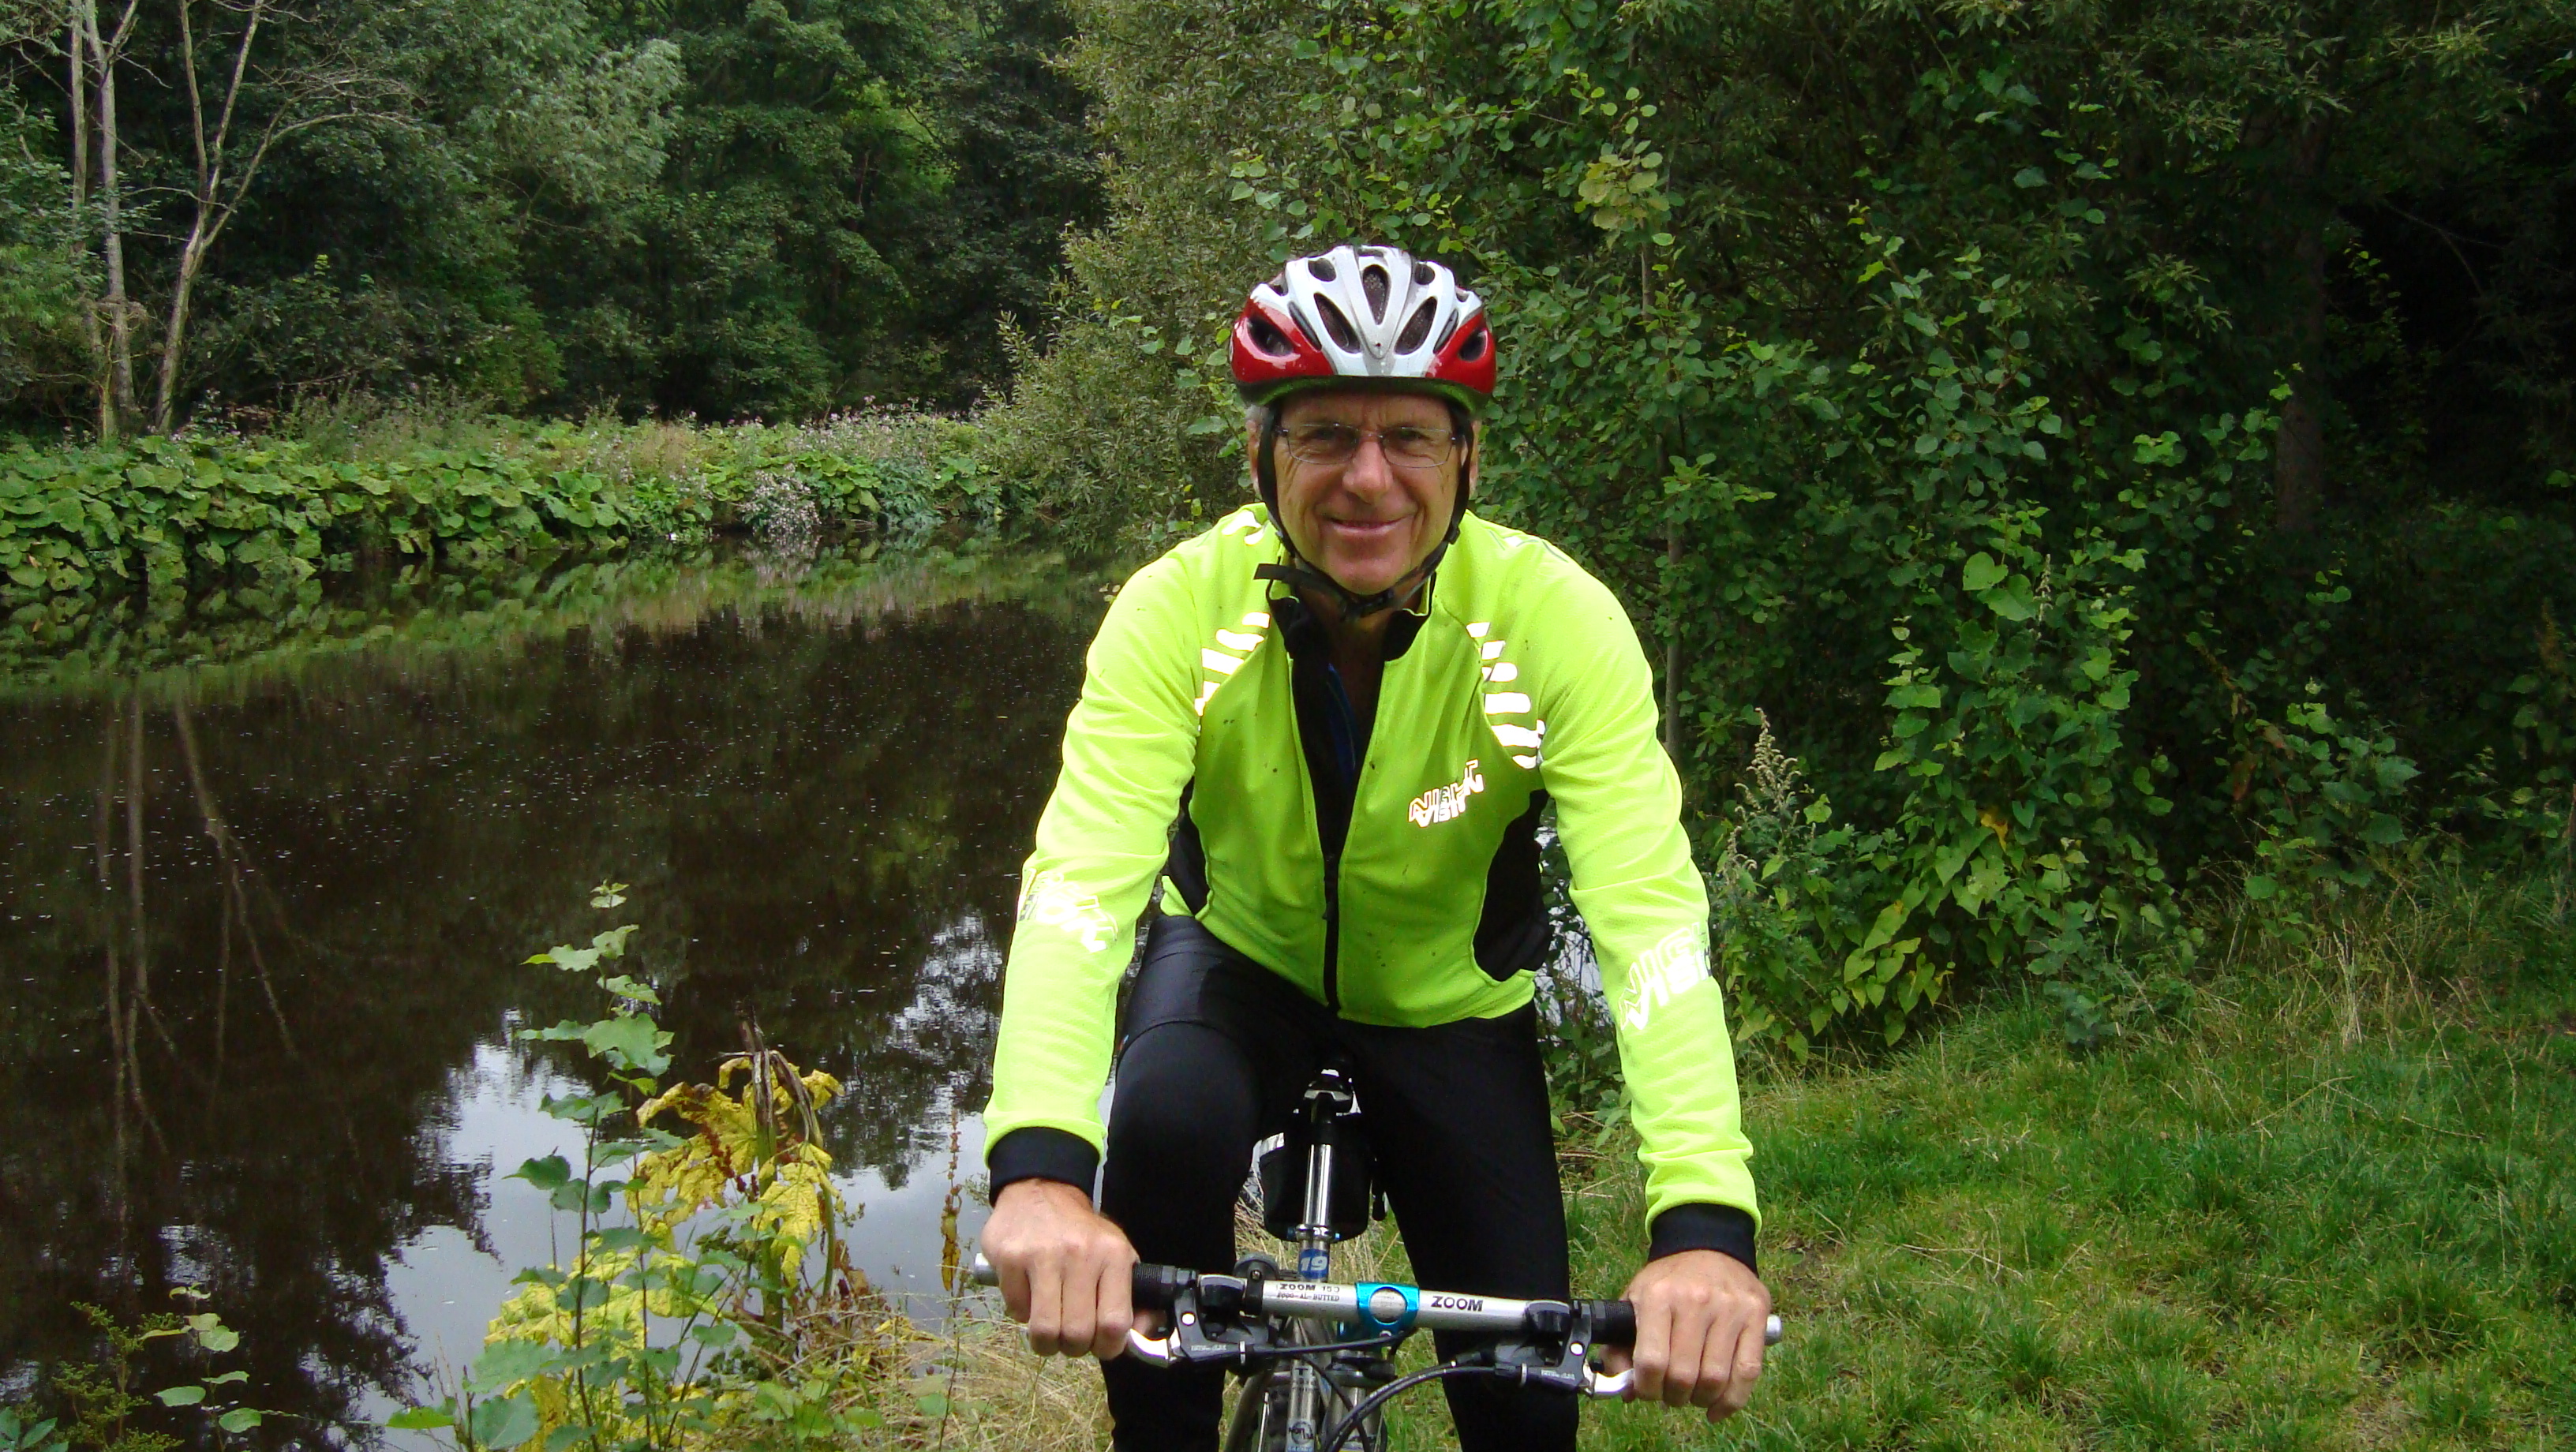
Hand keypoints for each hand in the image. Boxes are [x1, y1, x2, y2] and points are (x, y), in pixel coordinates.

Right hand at [980, 1178, 1147, 1359]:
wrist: (1041, 1191)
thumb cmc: (1082, 1233)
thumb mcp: (1117, 1254)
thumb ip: (1131, 1296)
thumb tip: (1143, 1335)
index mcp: (1113, 1255)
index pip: (1115, 1322)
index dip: (1107, 1347)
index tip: (1100, 1346)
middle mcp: (1081, 1254)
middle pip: (1077, 1333)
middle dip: (1073, 1347)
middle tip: (1070, 1337)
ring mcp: (1043, 1256)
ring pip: (1045, 1330)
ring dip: (1046, 1341)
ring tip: (1049, 1329)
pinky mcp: (1011, 1258)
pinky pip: (1016, 1311)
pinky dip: (1022, 1313)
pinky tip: (1029, 1296)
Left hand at [1600, 1250, 1770, 1420]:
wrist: (1708, 1245)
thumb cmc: (1668, 1281)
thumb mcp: (1635, 1299)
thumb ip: (1622, 1344)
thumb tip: (1623, 1390)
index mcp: (1659, 1296)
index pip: (1651, 1360)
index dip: (1646, 1388)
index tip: (1647, 1392)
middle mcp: (1696, 1300)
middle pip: (1684, 1375)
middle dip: (1673, 1397)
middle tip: (1670, 1395)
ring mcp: (1730, 1308)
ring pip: (1715, 1378)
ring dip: (1701, 1400)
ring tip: (1693, 1396)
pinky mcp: (1756, 1316)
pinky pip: (1748, 1372)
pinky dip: (1732, 1401)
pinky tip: (1718, 1408)